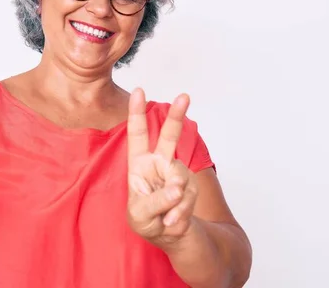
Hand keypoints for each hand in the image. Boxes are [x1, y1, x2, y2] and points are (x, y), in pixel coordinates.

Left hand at [126, 88, 198, 249]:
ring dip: (171, 205)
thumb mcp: (140, 214)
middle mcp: (159, 164)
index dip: (137, 113)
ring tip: (164, 218)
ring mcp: (177, 174)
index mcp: (139, 164)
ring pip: (179, 181)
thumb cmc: (147, 221)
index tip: (139, 91)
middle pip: (169, 137)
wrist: (174, 238)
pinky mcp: (192, 186)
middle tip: (184, 96)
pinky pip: (187, 198)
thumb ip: (156, 200)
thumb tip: (177, 187)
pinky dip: (179, 214)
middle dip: (176, 116)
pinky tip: (172, 221)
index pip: (138, 135)